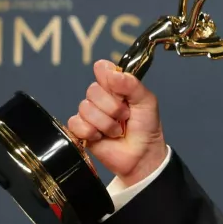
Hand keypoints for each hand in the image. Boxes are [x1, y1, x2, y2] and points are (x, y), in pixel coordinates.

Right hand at [66, 60, 167, 184]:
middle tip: (125, 117)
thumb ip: (130, 83)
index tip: (120, 91)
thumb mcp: (146, 101)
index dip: (108, 79)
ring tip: (117, 131)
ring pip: (85, 108)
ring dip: (105, 123)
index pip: (101, 69)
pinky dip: (91, 132)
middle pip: (92, 90)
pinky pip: (76, 123)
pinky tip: (102, 137)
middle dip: (113, 108)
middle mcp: (100, 97)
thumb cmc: (146, 128)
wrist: (142, 155)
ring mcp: (90, 113)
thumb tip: (111, 71)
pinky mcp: (81, 130)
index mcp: (115, 86)